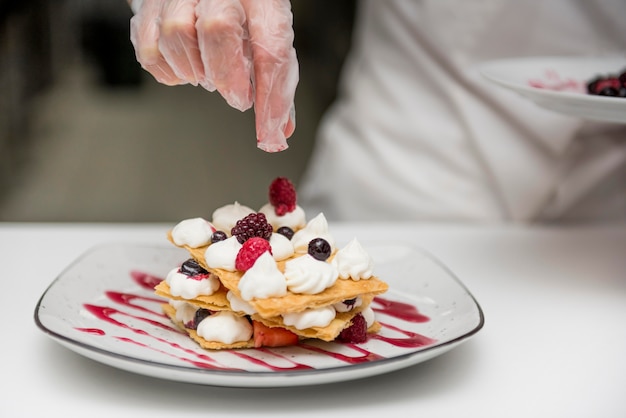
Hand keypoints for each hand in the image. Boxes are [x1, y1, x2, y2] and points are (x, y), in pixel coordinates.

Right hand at [130, 0, 297, 151]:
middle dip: (227, 76)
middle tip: (237, 96)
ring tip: (209, 73)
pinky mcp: (147, 8)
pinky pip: (149, 50)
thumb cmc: (241, 12)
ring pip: (176, 33)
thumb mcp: (268, 35)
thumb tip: (278, 130)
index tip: (268, 129)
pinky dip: (169, 72)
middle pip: (216, 28)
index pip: (270, 47)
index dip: (270, 96)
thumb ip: (276, 80)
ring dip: (195, 70)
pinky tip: (186, 68)